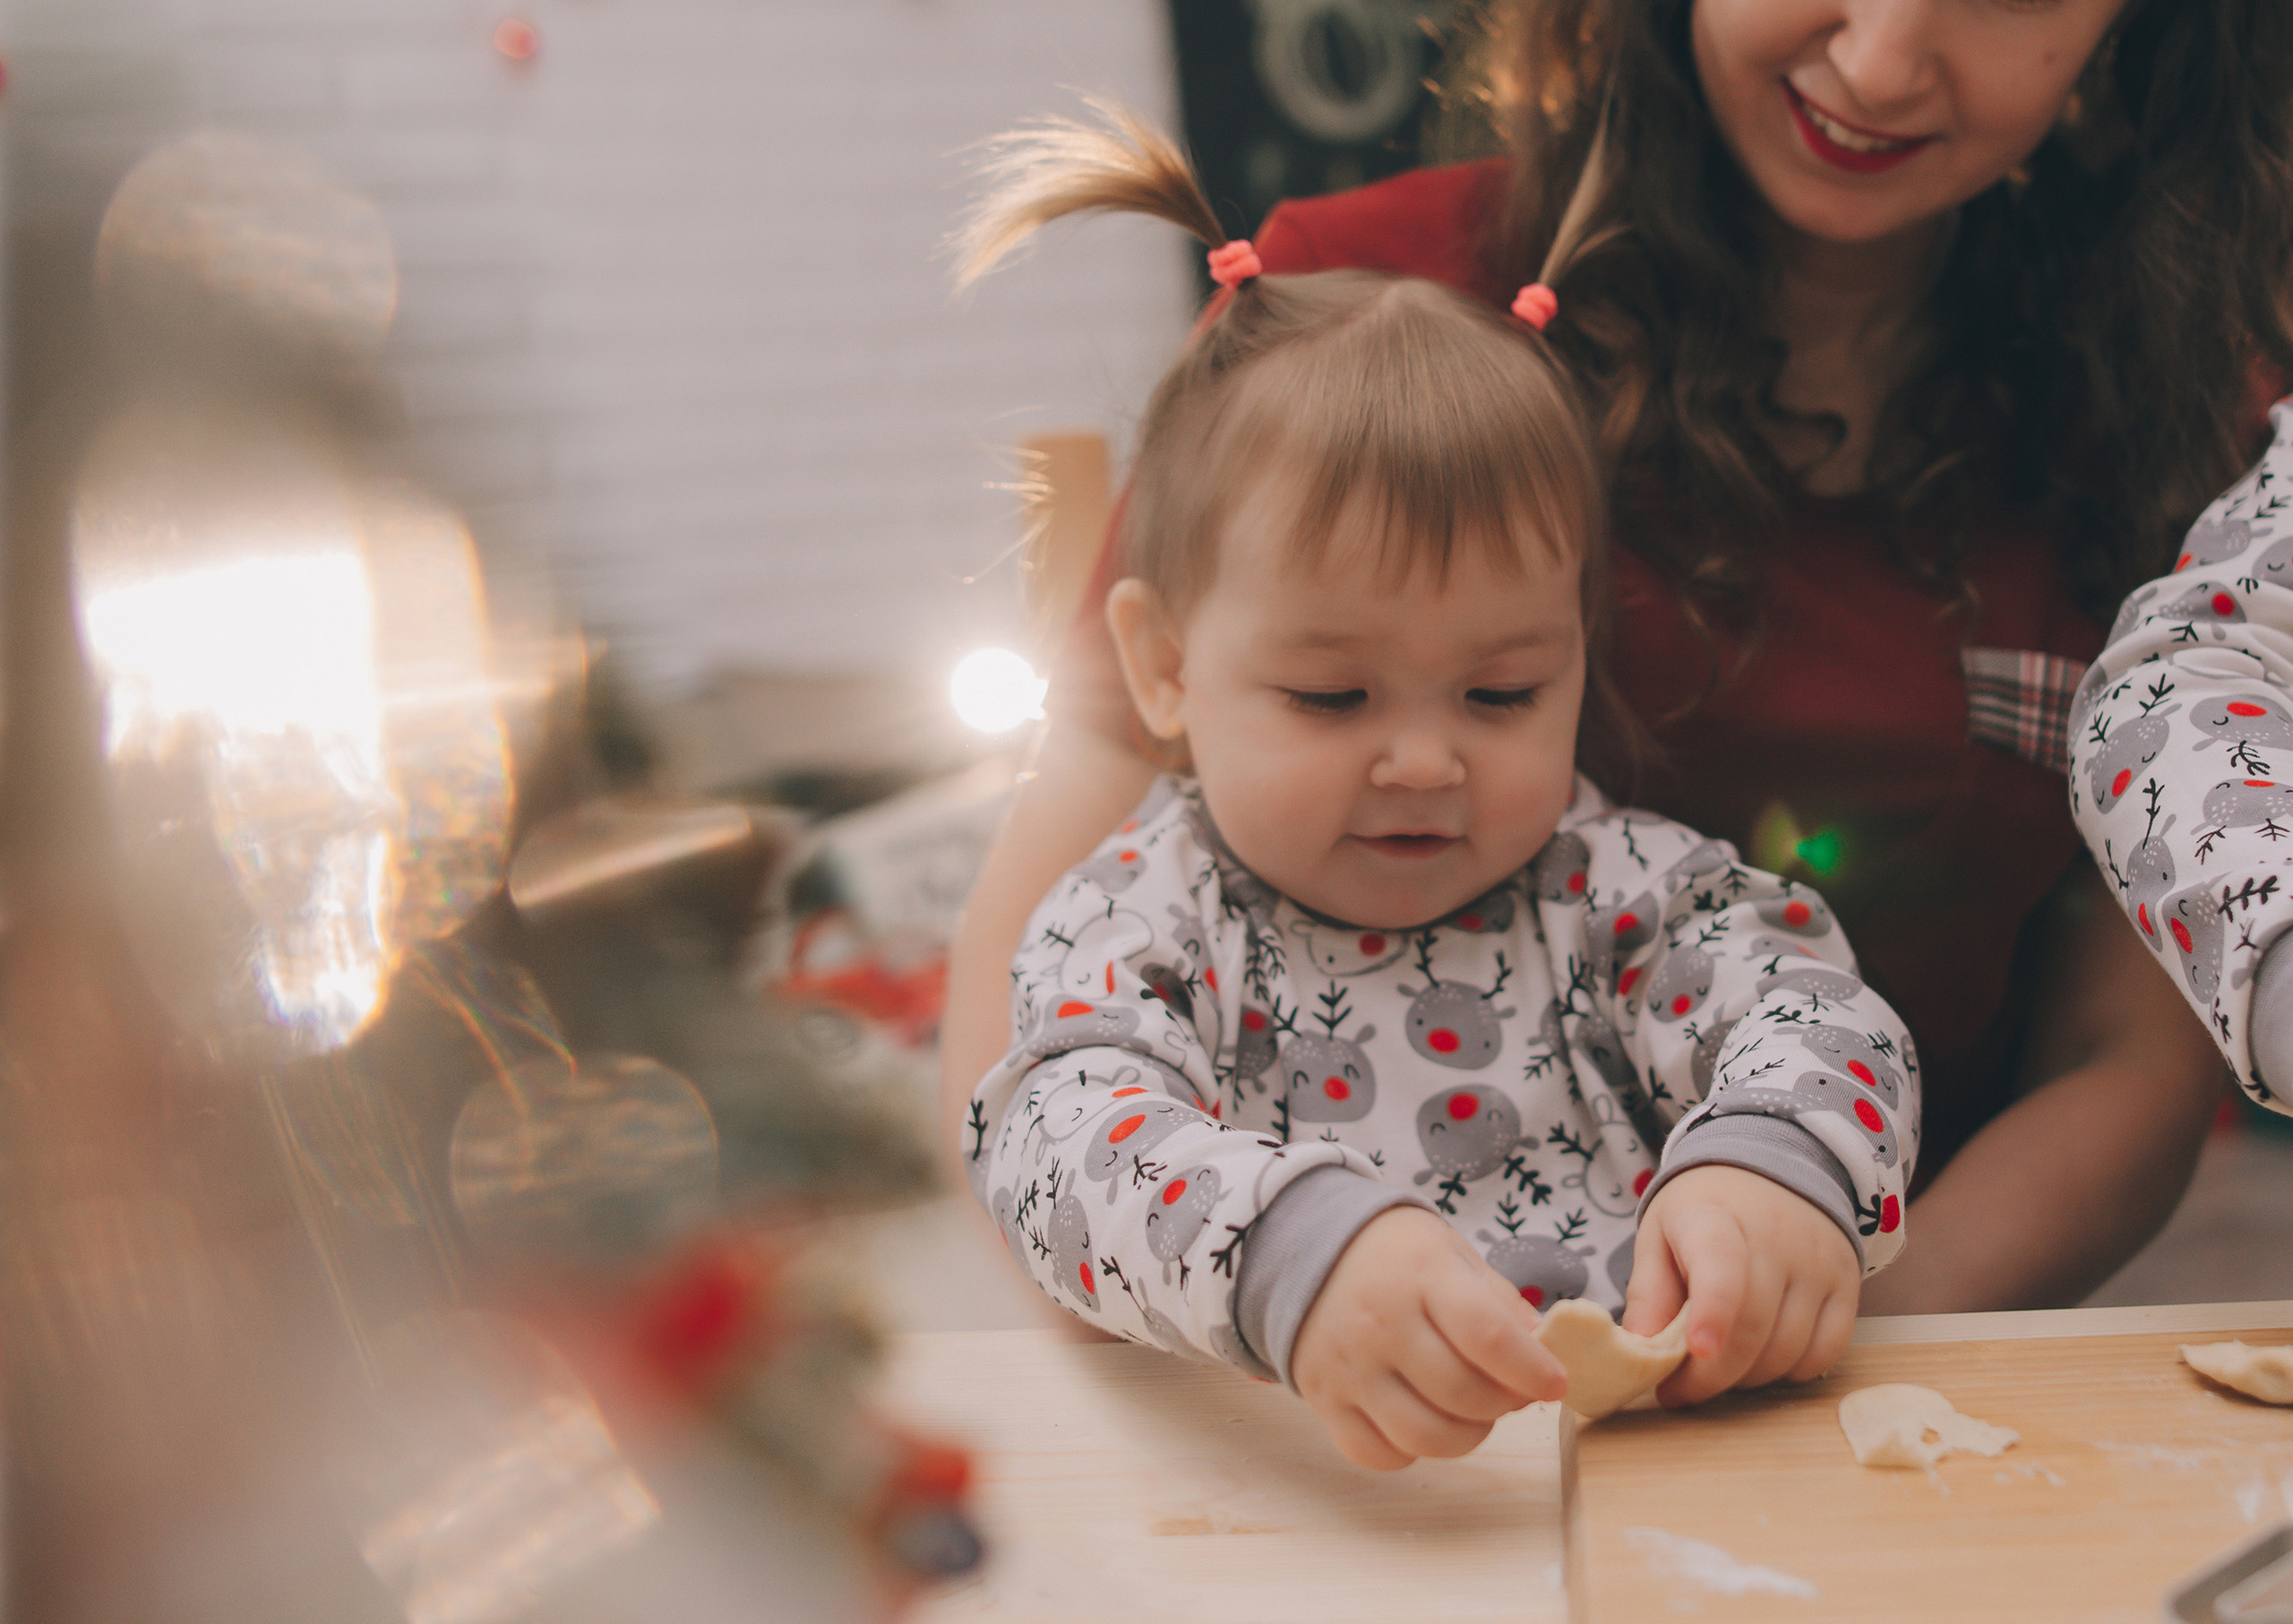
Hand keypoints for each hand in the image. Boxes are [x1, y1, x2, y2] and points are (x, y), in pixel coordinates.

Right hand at [1289, 1206, 1567, 1470]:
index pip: (1486, 1336)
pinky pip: (1378, 1454)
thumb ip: (1499, 1302)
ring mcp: (1348, 1367)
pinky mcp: (1325, 1401)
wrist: (1309, 1249)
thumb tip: (1543, 1353)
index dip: (1531, 1369)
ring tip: (1472, 1410)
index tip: (1555, 1382)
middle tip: (1512, 1391)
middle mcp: (1380, 1323)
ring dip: (1467, 1435)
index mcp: (1421, 1275)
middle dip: (1504, 1404)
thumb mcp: (1452, 1254)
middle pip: (1462, 1395)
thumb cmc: (1396, 1256)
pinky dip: (1412, 1451)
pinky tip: (1423, 1419)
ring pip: (1425, 1436)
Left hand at [1622, 1165, 1857, 1405]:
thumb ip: (1649, 1293)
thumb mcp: (1659, 1235)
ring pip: (1788, 1350)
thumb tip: (1640, 1350)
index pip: (1721, 1266)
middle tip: (1679, 1390)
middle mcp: (1776, 1238)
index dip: (1712, 1312)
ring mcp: (1818, 1263)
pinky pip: (1825, 1353)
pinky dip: (1791, 1372)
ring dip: (1747, 1379)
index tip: (1698, 1349)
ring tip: (1717, 1369)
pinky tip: (1761, 1360)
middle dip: (1711, 1377)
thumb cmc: (1704, 1213)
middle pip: (1752, 1327)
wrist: (1769, 1172)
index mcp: (1713, 1218)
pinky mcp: (1847, 1286)